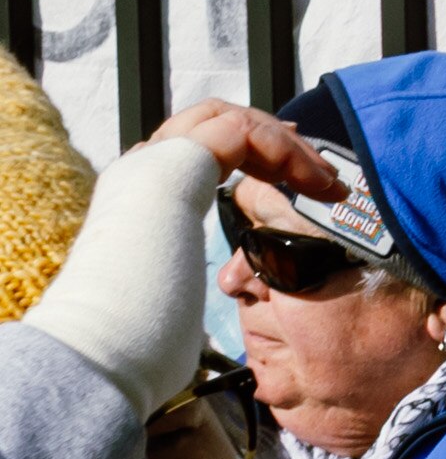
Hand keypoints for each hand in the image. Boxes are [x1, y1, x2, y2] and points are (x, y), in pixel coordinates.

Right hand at [22, 97, 337, 411]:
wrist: (104, 340)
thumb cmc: (137, 336)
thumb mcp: (176, 292)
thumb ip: (196, 271)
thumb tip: (229, 283)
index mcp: (140, 198)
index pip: (194, 148)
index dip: (250, 151)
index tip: (296, 172)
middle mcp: (141, 171)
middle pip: (212, 121)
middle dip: (273, 137)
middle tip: (320, 170)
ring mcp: (152, 163)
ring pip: (228, 118)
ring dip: (287, 145)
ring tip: (327, 180)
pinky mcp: (173, 165)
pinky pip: (240, 133)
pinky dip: (283, 152)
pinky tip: (310, 183)